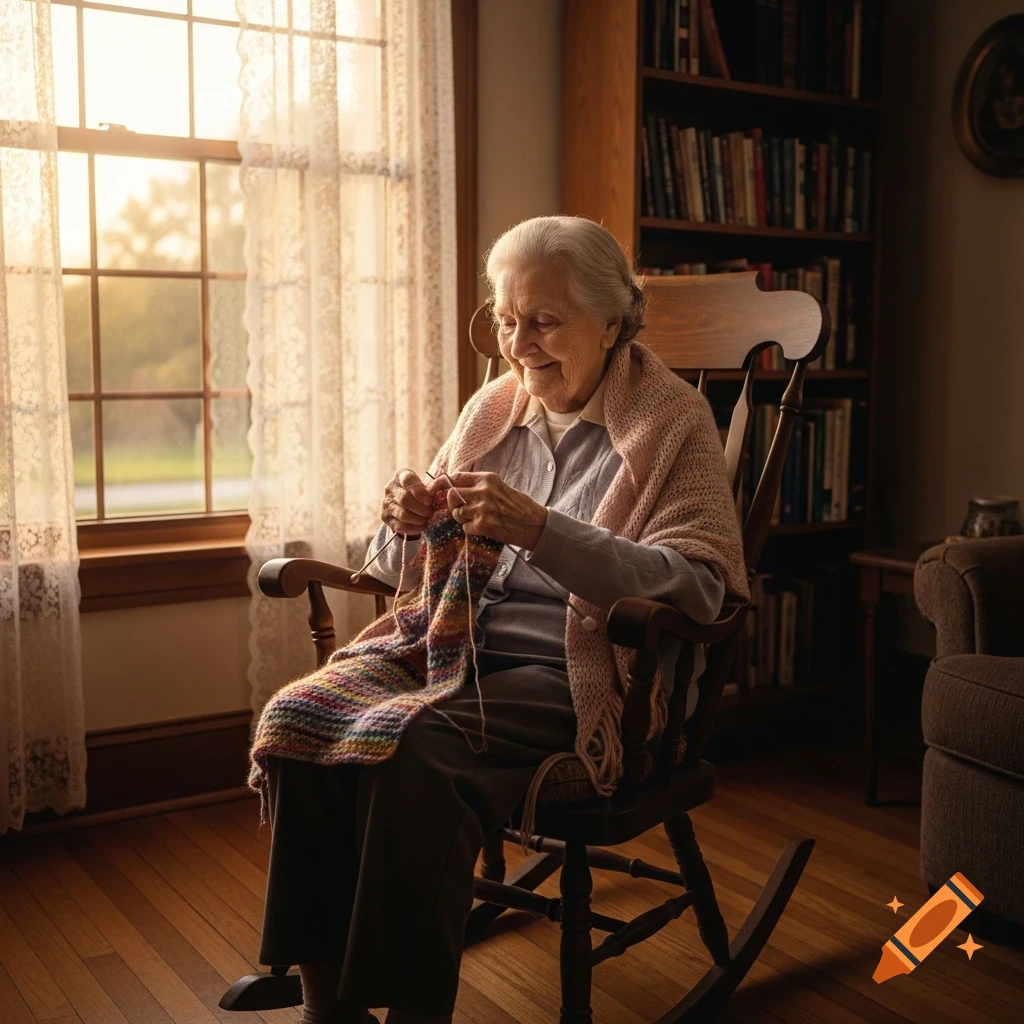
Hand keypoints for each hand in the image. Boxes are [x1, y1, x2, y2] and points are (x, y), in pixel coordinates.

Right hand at [381, 468, 432, 535]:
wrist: (408, 506)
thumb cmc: (422, 494)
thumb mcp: (428, 486)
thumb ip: (436, 486)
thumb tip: (445, 485)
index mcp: (401, 475)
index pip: (408, 480)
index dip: (419, 491)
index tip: (429, 501)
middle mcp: (390, 487)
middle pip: (404, 499)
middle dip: (421, 509)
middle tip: (430, 513)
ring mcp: (386, 502)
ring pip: (402, 514)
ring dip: (418, 519)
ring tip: (426, 520)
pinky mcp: (385, 517)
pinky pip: (399, 525)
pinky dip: (412, 528)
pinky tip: (420, 526)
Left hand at [428, 471, 547, 548]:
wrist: (536, 525)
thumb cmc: (519, 506)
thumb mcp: (500, 487)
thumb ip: (479, 485)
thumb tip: (454, 486)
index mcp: (487, 478)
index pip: (456, 476)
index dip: (442, 483)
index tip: (435, 489)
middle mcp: (483, 491)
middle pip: (452, 495)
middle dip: (452, 504)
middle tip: (460, 510)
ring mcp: (482, 508)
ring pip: (456, 512)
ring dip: (462, 518)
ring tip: (477, 519)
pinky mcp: (483, 525)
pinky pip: (465, 527)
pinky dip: (471, 530)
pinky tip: (484, 528)